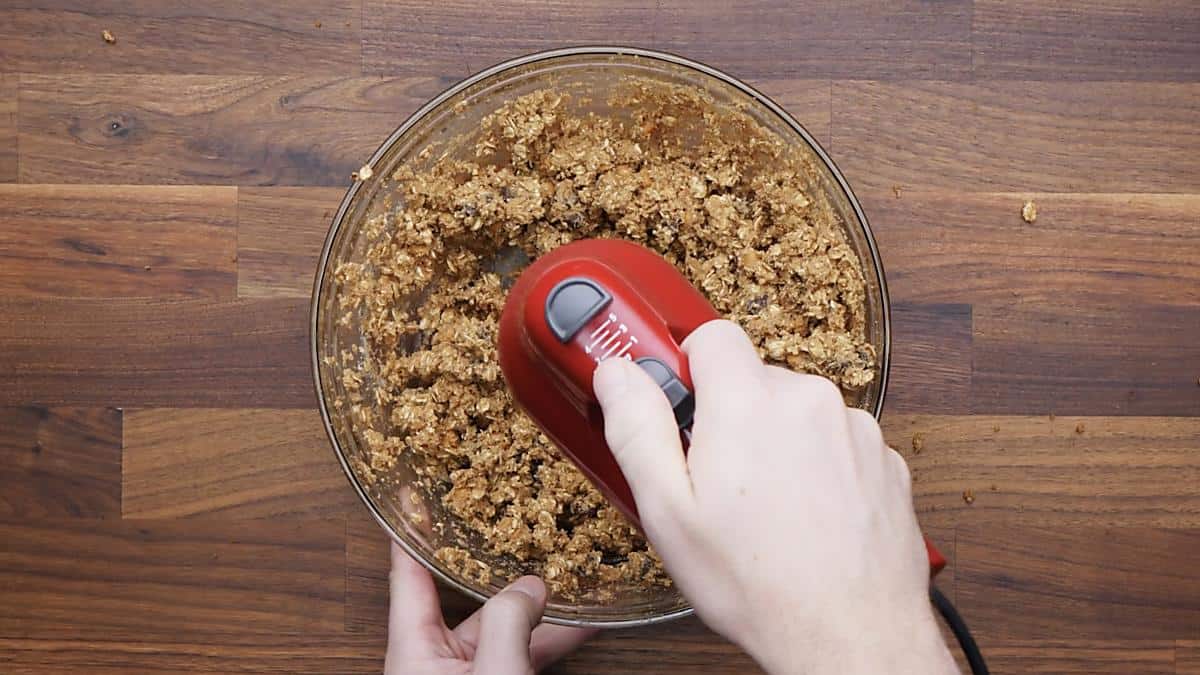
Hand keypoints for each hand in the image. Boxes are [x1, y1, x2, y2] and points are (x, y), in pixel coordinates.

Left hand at [385, 543, 596, 673]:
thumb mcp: (495, 674)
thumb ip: (508, 624)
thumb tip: (529, 588)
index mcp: (414, 652)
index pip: (408, 576)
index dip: (411, 531)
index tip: (412, 491)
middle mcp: (436, 661)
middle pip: (468, 598)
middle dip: (501, 565)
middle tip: (520, 526)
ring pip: (504, 627)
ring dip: (539, 606)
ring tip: (570, 572)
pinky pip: (522, 653)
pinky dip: (551, 636)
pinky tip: (583, 621)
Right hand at [592, 320, 956, 674]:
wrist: (851, 637)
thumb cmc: (758, 583)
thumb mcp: (668, 510)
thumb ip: (637, 427)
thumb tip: (616, 373)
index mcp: (750, 403)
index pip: (712, 335)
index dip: (688, 367)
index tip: (681, 406)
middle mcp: (810, 401)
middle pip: (754, 378)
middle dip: (730, 416)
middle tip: (716, 480)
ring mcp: (855, 430)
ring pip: (797, 412)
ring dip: (777, 442)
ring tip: (765, 510)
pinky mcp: (885, 460)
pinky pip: (836, 442)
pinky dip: (819, 467)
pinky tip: (805, 518)